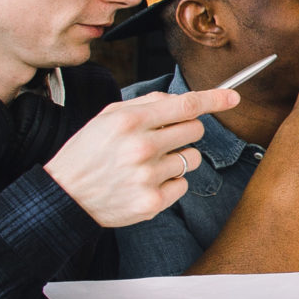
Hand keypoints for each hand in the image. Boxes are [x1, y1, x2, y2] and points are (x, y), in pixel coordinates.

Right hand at [44, 87, 239, 226]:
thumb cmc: (87, 153)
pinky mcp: (153, 202)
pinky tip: (145, 183)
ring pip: (193, 158)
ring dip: (178, 158)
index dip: (215, 99)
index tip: (233, 97)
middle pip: (195, 130)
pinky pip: (183, 184)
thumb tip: (181, 99)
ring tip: (148, 164)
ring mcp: (149, 177)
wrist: (65, 195)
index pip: (186, 105)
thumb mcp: (107, 117)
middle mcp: (142, 147)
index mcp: (130, 121)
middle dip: (184, 131)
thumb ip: (146, 103)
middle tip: (160, 139)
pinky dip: (170, 183)